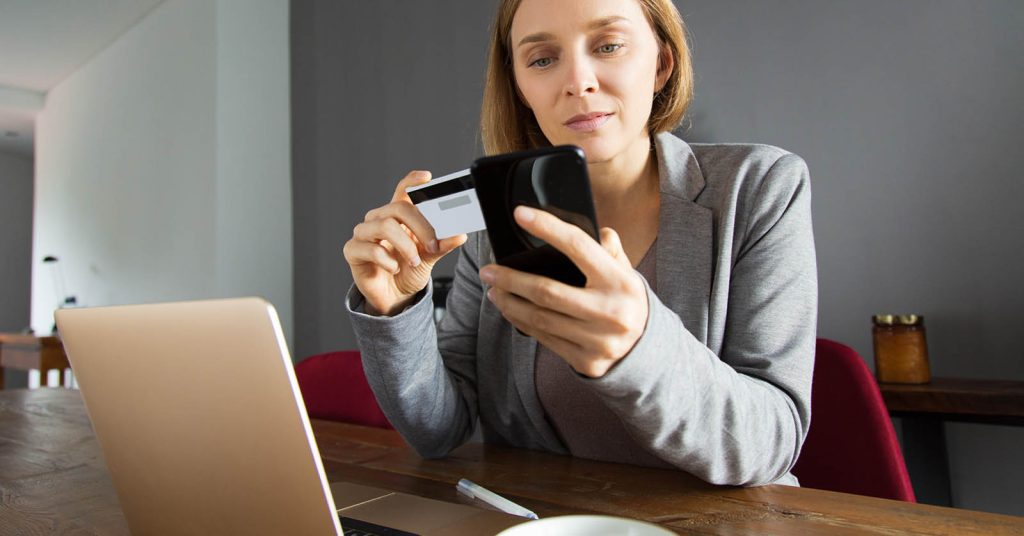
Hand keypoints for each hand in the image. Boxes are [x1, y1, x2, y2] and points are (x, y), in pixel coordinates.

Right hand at [343, 170, 466, 315]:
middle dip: (420, 226)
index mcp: (398, 215)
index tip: (427, 178)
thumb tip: (459, 235)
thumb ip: (441, 245)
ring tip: (415, 261)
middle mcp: (379, 219)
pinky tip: (395, 268)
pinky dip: (388, 260)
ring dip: (405, 245)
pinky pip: (370, 248)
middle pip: (399, 208)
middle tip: (433, 245)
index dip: (412, 181)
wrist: (395, 297)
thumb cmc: (409, 271)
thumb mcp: (429, 257)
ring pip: (385, 225)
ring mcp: (364, 233)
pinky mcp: (353, 250)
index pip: (403, 190)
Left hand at [480, 206, 648, 376]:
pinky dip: (522, 322)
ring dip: (510, 302)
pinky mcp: (585, 360)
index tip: (521, 215)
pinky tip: (511, 310)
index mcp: (619, 281)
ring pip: (540, 318)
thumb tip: (593, 228)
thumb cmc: (627, 301)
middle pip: (547, 291)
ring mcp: (596, 340)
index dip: (548, 228)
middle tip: (488, 270)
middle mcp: (609, 311)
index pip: (578, 246)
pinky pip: (544, 338)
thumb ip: (609, 249)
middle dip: (510, 279)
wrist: (647, 349)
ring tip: (494, 290)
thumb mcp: (627, 271)